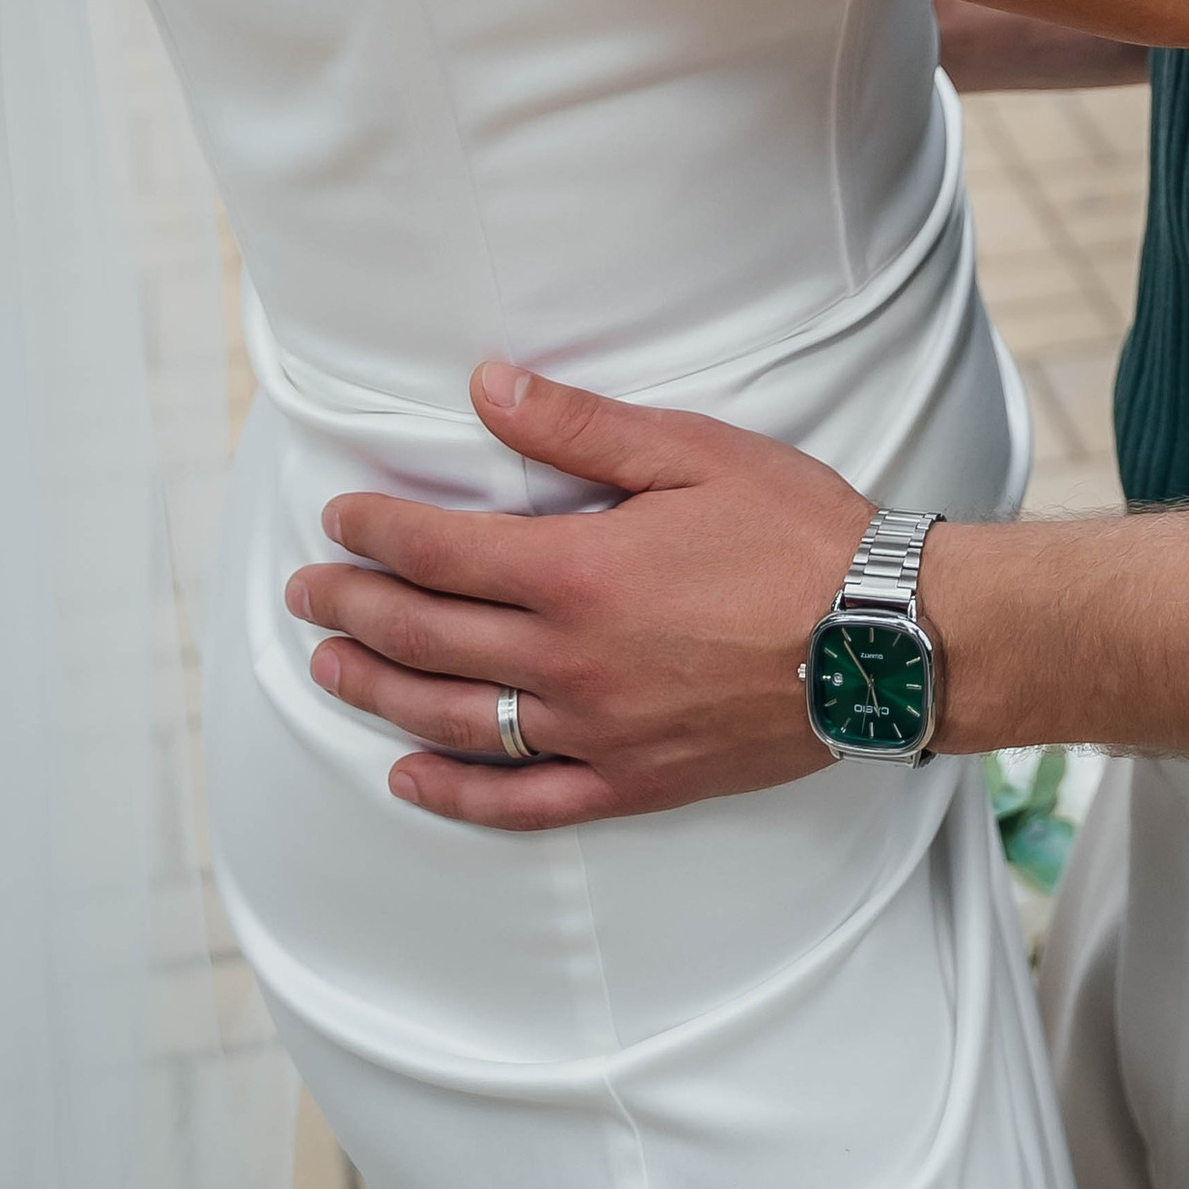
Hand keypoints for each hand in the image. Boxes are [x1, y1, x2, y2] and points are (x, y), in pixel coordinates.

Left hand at [283, 360, 870, 829]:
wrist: (883, 641)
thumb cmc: (797, 533)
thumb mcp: (692, 453)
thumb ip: (580, 428)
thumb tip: (487, 387)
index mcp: (579, 573)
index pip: (441, 554)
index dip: (378, 532)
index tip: (337, 517)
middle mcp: (569, 662)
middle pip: (429, 637)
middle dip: (354, 609)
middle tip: (306, 591)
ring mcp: (595, 732)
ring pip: (456, 719)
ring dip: (379, 691)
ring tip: (329, 669)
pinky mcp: (630, 781)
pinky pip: (521, 801)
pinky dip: (454, 793)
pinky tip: (409, 776)